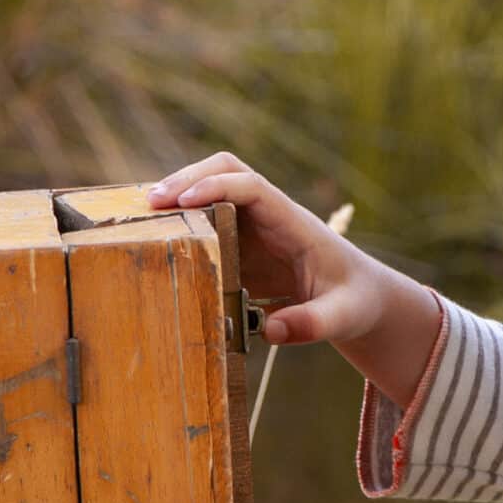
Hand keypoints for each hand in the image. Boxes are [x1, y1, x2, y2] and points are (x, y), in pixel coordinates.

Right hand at [147, 152, 390, 347]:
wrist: (359, 297)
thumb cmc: (354, 302)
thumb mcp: (343, 317)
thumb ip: (313, 324)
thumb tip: (272, 331)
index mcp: (294, 224)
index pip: (253, 188)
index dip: (218, 188)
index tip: (185, 201)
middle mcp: (270, 216)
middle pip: (226, 171)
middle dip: (188, 178)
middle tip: (151, 202)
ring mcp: (253, 227)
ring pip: (211, 188)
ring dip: (179, 194)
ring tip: (143, 214)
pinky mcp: (241, 244)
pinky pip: (207, 219)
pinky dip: (181, 219)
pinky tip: (157, 233)